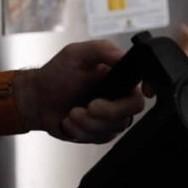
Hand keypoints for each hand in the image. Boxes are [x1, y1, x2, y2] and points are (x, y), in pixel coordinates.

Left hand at [17, 39, 145, 142]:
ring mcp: (111, 117)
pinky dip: (80, 131)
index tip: (144, 92)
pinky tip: (71, 121)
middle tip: (87, 106)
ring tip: (72, 112)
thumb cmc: (55, 75)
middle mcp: (119, 98)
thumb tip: (124, 55)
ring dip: (86, 122)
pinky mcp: (101, 133)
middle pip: (130, 110)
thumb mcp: (76, 53)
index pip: (145, 84)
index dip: (150, 88)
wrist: (37, 100)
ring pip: (113, 127)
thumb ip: (102, 49)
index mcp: (118, 77)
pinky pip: (100, 138)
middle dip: (106, 112)